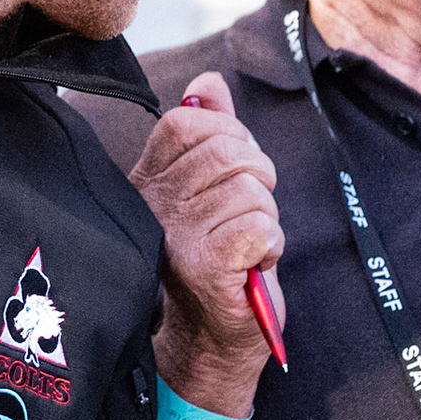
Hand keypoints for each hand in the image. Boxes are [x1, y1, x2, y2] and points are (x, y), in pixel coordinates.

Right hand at [129, 72, 283, 407]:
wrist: (213, 335)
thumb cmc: (220, 255)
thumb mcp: (213, 187)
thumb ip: (211, 131)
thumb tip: (208, 84)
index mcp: (149, 178)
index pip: (185, 121)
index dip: (226, 135)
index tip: (233, 172)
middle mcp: (152, 203)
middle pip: (229, 151)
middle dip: (259, 179)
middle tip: (247, 215)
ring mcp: (174, 234)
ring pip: (251, 190)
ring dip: (266, 217)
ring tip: (246, 245)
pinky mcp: (203, 264)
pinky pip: (261, 225)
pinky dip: (271, 244)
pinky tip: (251, 264)